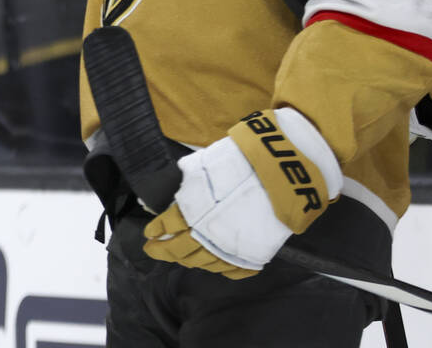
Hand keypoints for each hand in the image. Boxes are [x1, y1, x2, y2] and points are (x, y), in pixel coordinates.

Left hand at [143, 108, 340, 277]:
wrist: (282, 171)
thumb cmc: (241, 162)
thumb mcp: (203, 165)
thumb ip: (187, 181)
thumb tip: (176, 186)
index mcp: (192, 211)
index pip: (166, 226)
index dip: (155, 230)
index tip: (149, 232)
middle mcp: (208, 234)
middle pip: (179, 250)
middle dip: (162, 251)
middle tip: (152, 250)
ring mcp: (231, 248)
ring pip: (202, 262)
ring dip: (187, 260)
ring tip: (178, 257)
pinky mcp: (253, 254)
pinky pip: (232, 270)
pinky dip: (220, 269)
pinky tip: (213, 266)